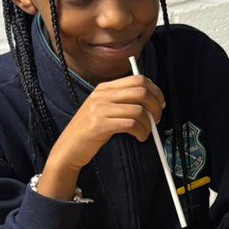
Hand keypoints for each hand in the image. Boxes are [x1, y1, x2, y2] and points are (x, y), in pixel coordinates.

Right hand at [40, 74, 165, 199]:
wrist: (68, 149)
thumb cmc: (90, 131)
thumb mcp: (103, 109)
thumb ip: (122, 101)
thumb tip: (152, 102)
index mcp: (104, 88)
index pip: (138, 79)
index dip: (155, 91)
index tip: (160, 104)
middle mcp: (102, 95)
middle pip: (141, 91)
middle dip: (155, 106)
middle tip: (157, 119)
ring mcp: (99, 109)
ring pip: (138, 109)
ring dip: (148, 123)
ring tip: (146, 132)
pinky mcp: (99, 125)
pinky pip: (131, 124)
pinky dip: (141, 132)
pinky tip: (140, 137)